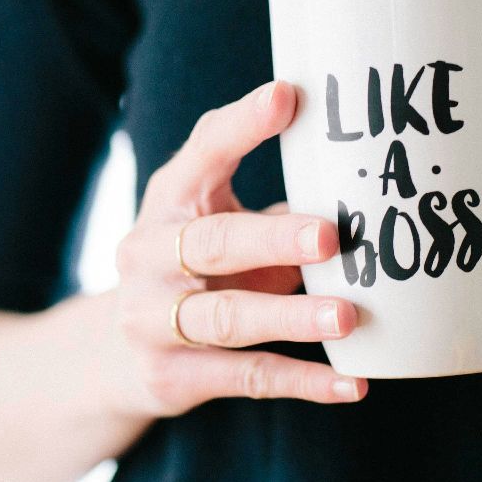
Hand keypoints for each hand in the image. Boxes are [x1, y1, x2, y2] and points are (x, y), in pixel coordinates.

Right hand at [102, 80, 367, 416]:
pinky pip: (246, 378)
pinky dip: (303, 382)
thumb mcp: (218, 222)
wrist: (113, 356)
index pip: (202, 153)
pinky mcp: (172, 376)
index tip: (289, 98)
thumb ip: (275, 205)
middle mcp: (148, 255)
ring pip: (228, 318)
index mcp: (169, 200)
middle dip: (272, 239)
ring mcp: (152, 319)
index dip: (243, 125)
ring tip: (347, 317)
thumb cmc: (196, 269)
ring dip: (291, 317)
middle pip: (212, 243)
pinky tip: (353, 384)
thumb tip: (368, 182)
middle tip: (330, 236)